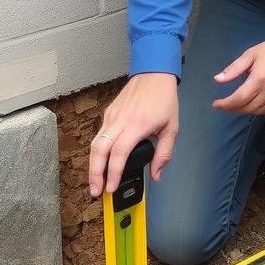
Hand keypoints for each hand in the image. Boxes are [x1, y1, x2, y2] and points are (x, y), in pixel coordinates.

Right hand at [88, 73, 177, 195]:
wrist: (154, 74)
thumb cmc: (164, 99)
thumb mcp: (172, 128)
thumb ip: (164, 153)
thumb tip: (156, 175)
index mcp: (137, 125)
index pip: (119, 153)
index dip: (112, 173)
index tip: (111, 187)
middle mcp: (120, 121)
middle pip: (99, 150)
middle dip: (95, 173)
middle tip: (95, 191)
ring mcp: (111, 116)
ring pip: (95, 143)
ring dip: (93, 164)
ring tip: (95, 181)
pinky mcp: (108, 113)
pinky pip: (99, 135)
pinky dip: (97, 151)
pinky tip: (100, 162)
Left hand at [212, 35, 264, 115]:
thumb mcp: (250, 54)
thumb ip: (234, 69)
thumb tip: (218, 80)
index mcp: (260, 78)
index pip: (239, 99)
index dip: (226, 104)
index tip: (216, 104)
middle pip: (247, 108)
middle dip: (232, 109)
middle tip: (224, 105)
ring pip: (257, 112)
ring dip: (244, 111)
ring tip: (235, 105)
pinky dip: (257, 110)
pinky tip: (251, 104)